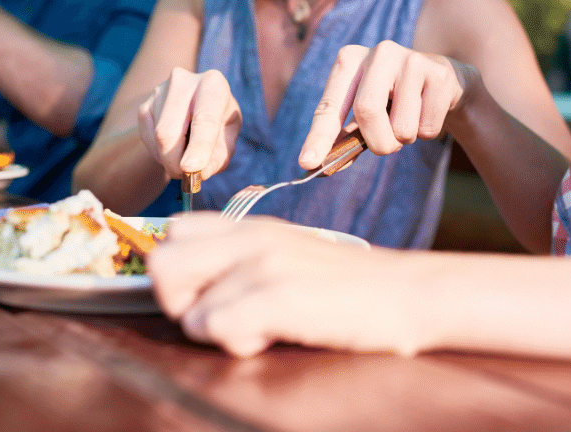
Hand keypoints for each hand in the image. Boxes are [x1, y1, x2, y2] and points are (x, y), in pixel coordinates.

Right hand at [138, 67, 241, 179]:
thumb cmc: (219, 120)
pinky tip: (173, 149)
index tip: (191, 168)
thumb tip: (199, 172)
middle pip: (169, 131)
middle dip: (175, 161)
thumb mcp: (229, 136)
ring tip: (185, 158)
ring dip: (169, 160)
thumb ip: (219, 156)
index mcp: (213, 84)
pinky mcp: (144, 106)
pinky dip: (160, 154)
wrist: (197, 104)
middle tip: (186, 177)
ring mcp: (159, 92)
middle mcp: (183, 82)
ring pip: (157, 138)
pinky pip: (147, 139)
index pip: (204, 119)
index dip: (198, 146)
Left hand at [147, 214, 419, 356]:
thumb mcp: (289, 256)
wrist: (408, 293)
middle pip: (161, 265)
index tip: (209, 294)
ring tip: (258, 327)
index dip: (179, 272)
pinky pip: (216, 329)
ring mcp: (263, 264)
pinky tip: (273, 335)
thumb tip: (192, 289)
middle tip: (222, 317)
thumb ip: (242, 260)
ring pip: (184, 306)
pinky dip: (238, 343)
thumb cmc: (347, 287)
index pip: (172, 232)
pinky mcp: (278, 295)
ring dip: (213, 330)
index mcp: (251, 227)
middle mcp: (250, 237)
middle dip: (179, 303)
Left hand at [298, 41, 478, 169]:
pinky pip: (427, 127)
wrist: (442, 81)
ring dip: (405, 139)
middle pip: (367, 112)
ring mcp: (410, 59)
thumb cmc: (394, 100)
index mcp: (350, 59)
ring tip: (410, 119)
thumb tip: (319, 166)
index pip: (329, 105)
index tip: (307, 163)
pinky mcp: (438, 73)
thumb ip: (345, 137)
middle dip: (378, 142)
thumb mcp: (366, 112)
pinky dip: (427, 133)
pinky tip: (428, 111)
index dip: (318, 137)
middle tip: (387, 146)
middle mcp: (378, 52)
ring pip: (401, 127)